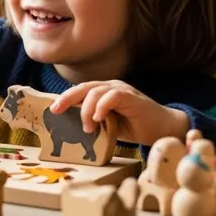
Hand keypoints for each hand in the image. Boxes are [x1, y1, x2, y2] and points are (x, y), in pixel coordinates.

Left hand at [49, 80, 189, 145]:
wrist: (161, 128)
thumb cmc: (133, 127)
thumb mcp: (107, 124)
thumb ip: (93, 120)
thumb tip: (70, 127)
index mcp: (103, 92)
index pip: (80, 91)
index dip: (65, 98)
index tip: (53, 110)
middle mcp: (111, 87)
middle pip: (84, 87)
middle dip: (67, 98)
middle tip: (57, 111)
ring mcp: (121, 90)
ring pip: (95, 92)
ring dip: (86, 110)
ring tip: (87, 128)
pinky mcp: (132, 97)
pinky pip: (112, 96)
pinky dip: (101, 107)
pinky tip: (98, 119)